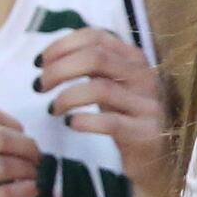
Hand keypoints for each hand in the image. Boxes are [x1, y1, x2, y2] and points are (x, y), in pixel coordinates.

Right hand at [0, 109, 39, 196]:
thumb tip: (22, 135)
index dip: (15, 126)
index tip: (24, 139)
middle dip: (26, 146)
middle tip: (37, 159)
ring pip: (2, 165)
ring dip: (28, 170)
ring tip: (33, 176)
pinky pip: (4, 195)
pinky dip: (25, 190)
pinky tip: (31, 190)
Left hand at [37, 28, 173, 185]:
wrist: (157, 159)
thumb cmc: (126, 118)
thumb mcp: (111, 86)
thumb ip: (90, 67)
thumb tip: (49, 57)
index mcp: (133, 58)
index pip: (95, 37)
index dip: (62, 46)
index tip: (39, 62)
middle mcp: (144, 76)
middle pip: (95, 58)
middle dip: (58, 69)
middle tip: (39, 86)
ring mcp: (147, 105)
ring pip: (100, 89)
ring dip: (67, 97)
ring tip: (52, 109)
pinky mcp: (146, 133)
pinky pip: (110, 122)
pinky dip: (84, 121)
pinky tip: (71, 124)